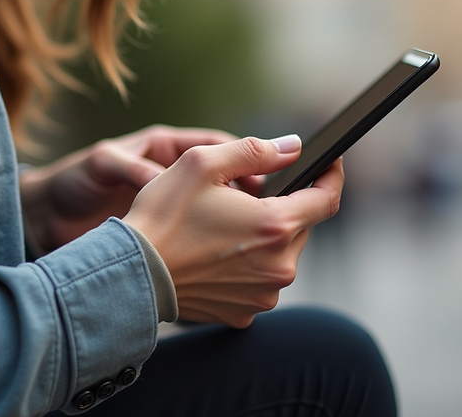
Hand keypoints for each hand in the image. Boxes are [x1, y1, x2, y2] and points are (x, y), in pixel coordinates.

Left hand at [20, 125, 240, 251]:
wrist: (45, 219)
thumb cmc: (71, 181)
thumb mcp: (103, 164)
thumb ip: (134, 167)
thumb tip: (163, 181)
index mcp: (162, 149)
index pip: (213, 145)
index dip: (241, 158)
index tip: (262, 176)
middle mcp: (172, 178)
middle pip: (223, 182)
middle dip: (246, 195)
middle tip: (263, 212)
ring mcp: (171, 210)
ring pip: (216, 214)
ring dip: (234, 225)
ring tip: (249, 240)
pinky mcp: (165, 236)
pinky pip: (198, 240)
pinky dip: (214, 249)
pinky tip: (225, 261)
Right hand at [123, 136, 343, 327]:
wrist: (130, 274)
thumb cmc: (162, 216)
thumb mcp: (202, 163)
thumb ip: (255, 150)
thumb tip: (292, 147)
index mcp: (275, 226)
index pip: (327, 198)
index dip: (331, 175)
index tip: (327, 163)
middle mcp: (279, 267)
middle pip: (301, 227)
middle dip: (283, 207)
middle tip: (245, 196)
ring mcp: (262, 296)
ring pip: (280, 255)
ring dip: (264, 238)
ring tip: (223, 228)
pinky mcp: (243, 313)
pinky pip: (257, 282)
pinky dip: (246, 267)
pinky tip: (214, 256)